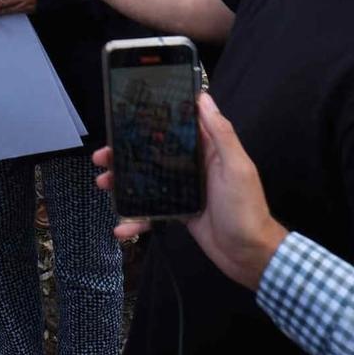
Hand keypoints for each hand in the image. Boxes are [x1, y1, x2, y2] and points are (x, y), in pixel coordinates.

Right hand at [90, 94, 286, 288]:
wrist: (250, 256)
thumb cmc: (246, 209)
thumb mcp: (236, 167)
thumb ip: (221, 134)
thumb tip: (203, 98)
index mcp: (208, 150)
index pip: (176, 127)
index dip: (151, 120)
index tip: (124, 116)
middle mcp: (193, 167)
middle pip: (153, 152)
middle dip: (126, 152)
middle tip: (103, 155)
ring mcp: (184, 190)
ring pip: (147, 179)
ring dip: (123, 181)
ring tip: (104, 182)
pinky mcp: (178, 212)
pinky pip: (152, 210)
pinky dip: (136, 217)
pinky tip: (122, 225)